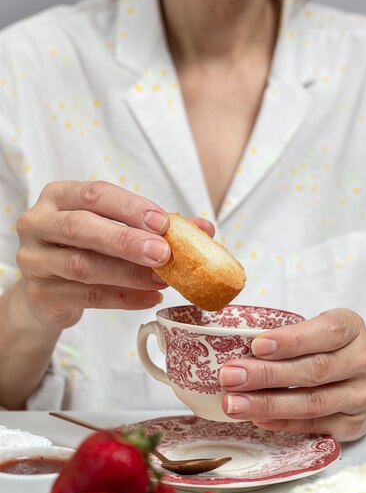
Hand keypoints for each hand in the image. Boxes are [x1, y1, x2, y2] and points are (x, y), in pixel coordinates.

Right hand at [16, 180, 213, 331]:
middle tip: (164, 253)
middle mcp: (38, 224)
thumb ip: (154, 227)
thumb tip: (205, 229)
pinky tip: (150, 298)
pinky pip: (87, 297)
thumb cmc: (88, 247)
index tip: (164, 222)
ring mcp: (34, 261)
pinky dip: (123, 298)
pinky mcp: (41, 294)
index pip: (93, 194)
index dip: (130, 207)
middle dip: (126, 241)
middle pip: (81, 228)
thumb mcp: (114, 228)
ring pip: (82, 266)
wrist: (50, 288)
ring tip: (163, 279)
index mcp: (57, 197)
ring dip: (129, 273)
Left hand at [219, 308, 365, 440]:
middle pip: (314, 370)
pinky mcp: (353, 425)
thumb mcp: (324, 329)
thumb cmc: (337, 349)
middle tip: (229, 376)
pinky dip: (282, 423)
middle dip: (266, 374)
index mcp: (352, 328)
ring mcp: (362, 396)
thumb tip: (236, 346)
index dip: (290, 340)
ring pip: (312, 403)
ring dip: (268, 404)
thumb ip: (291, 335)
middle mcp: (363, 361)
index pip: (325, 332)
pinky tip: (257, 418)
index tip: (256, 345)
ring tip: (234, 404)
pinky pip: (313, 425)